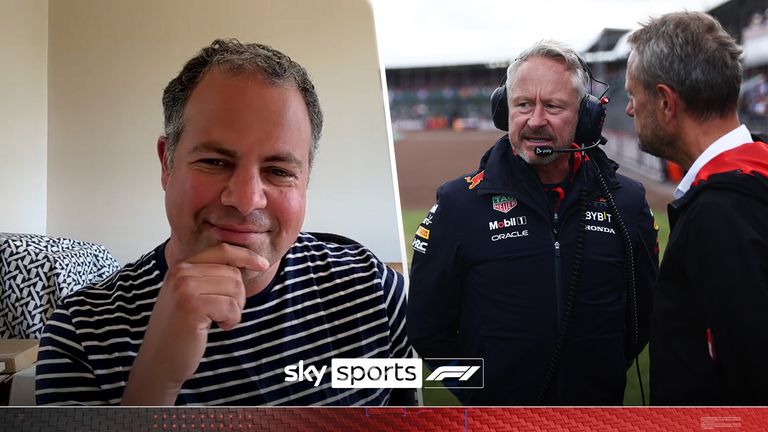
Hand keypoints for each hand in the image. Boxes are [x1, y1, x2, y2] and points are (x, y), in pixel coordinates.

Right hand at [121, 243, 268, 404]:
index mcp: (181, 266)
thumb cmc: (180, 330)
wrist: (160, 360)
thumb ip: (210, 276)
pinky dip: (232, 320)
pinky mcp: (192, 306)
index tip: (263, 265)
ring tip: (218, 320)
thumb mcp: (191, 295)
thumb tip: (247, 261)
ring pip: (235, 289)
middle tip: (223, 313)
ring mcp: (185, 287)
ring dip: (235, 309)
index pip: (222, 250)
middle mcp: (181, 272)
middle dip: (237, 296)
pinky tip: (218, 327)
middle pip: (233, 273)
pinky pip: (231, 307)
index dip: (246, 255)